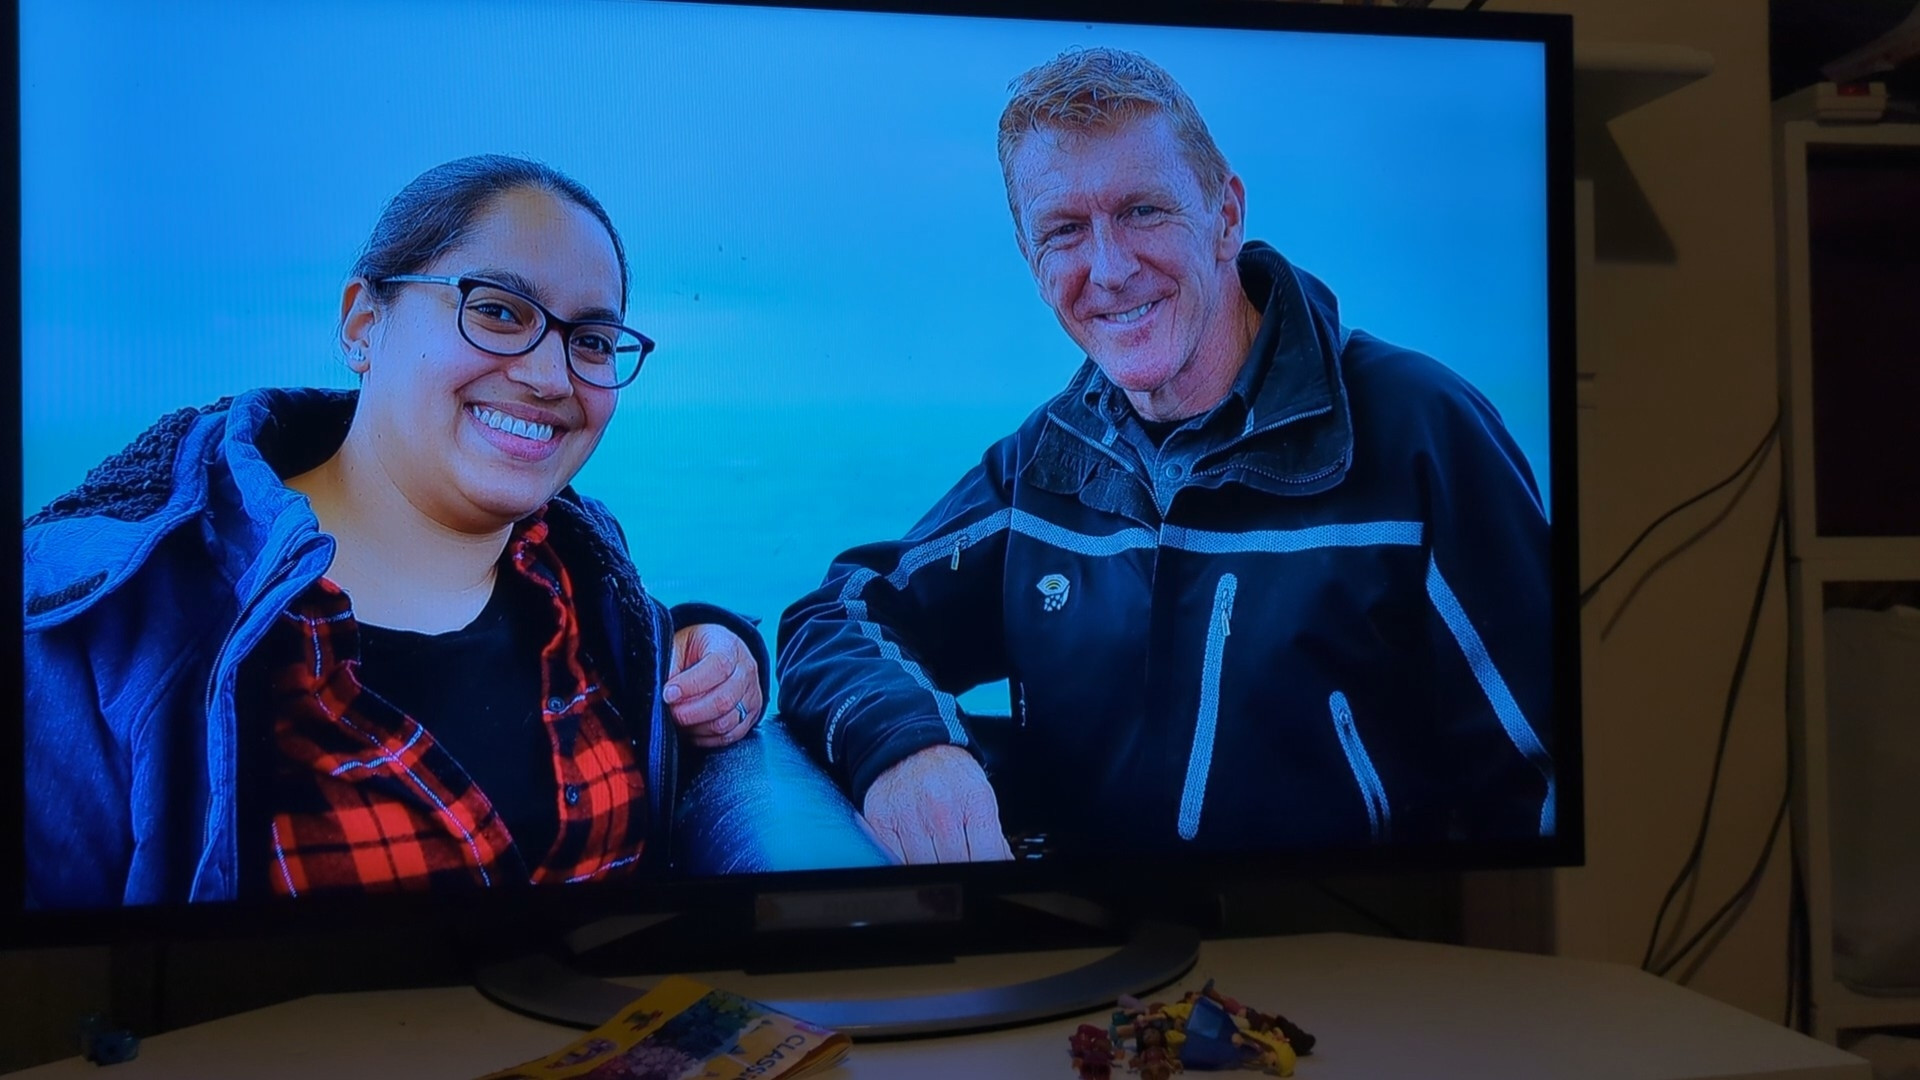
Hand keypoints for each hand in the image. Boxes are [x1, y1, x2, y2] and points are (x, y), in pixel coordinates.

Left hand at [665, 624, 763, 748]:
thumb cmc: (696, 648)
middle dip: (690, 712)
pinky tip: (692, 729)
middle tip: (670, 711)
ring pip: (726, 723)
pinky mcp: (750, 715)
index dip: (691, 685)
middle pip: (724, 700)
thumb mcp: (679, 644)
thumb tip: (663, 691)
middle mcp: (746, 671)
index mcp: (728, 647)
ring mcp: (751, 695)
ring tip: (679, 720)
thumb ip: (670, 664)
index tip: (668, 694)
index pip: (718, 667)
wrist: (721, 652)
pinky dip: (706, 738)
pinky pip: (729, 736)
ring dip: (696, 727)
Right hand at [861, 745, 1012, 863]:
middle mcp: (942, 807)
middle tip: (959, 865)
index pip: (987, 856)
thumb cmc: (948, 773)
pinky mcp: (882, 821)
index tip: (983, 874)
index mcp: (974, 800)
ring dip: (931, 870)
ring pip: (925, 868)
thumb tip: (1001, 864)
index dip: (986, 871)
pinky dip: (905, 864)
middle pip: (955, 866)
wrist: (910, 745)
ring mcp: (910, 815)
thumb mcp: (980, 794)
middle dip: (959, 870)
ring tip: (936, 857)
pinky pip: (895, 861)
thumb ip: (991, 834)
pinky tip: (914, 855)